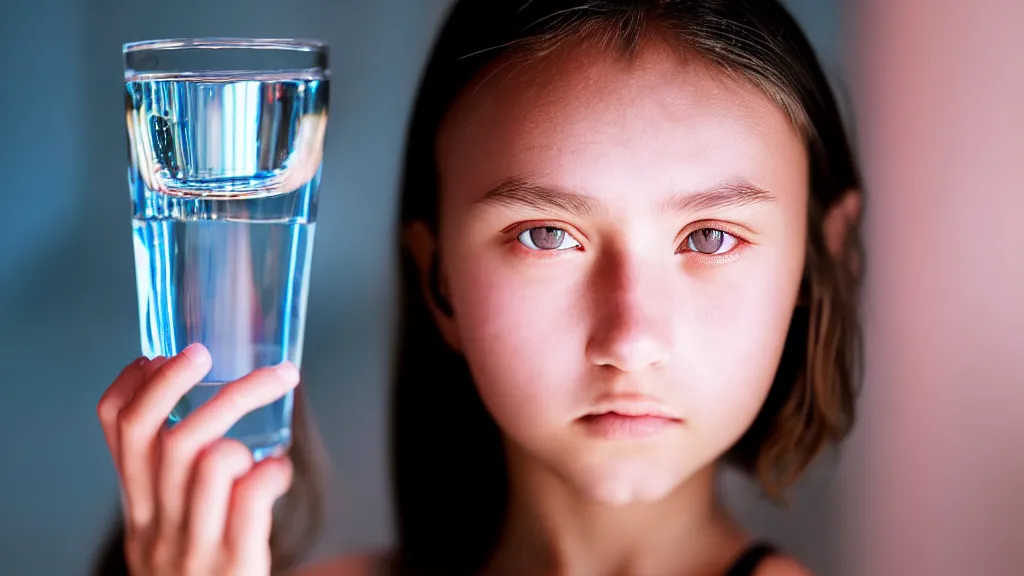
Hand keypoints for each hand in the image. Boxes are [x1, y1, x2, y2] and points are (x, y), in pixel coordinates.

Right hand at [97, 344, 299, 574]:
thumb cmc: (196, 572)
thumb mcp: (167, 528)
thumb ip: (177, 480)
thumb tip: (210, 403)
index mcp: (138, 506)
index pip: (116, 431)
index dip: (136, 384)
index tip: (161, 353)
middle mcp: (158, 522)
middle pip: (167, 435)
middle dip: (193, 383)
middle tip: (218, 354)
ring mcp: (196, 543)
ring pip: (211, 459)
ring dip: (245, 423)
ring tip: (271, 422)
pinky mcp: (235, 561)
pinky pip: (252, 499)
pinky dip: (273, 471)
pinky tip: (280, 469)